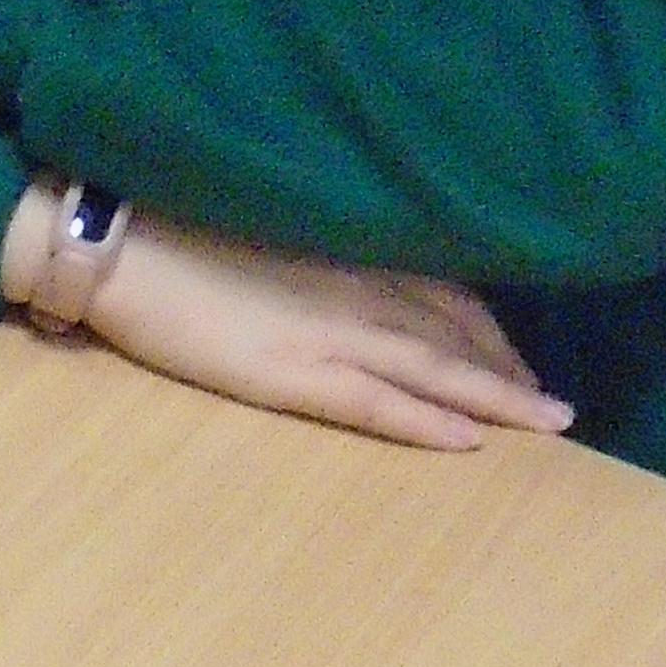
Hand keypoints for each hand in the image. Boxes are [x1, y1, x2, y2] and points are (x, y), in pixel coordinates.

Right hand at [42, 195, 576, 453]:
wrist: (116, 241)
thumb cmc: (176, 225)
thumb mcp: (269, 226)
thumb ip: (320, 250)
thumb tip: (349, 272)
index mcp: (346, 254)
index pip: (444, 293)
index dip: (488, 329)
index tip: (520, 355)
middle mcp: (356, 291)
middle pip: (456, 335)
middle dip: (508, 370)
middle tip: (548, 403)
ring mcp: (331, 335)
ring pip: (437, 372)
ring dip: (498, 399)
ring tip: (544, 424)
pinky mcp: (296, 375)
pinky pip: (380, 405)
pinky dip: (430, 423)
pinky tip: (470, 441)